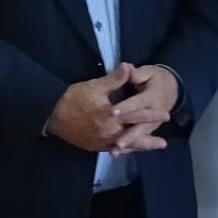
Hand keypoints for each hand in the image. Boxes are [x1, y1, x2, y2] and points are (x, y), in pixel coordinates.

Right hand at [47, 66, 169, 156]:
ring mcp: (102, 142)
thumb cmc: (73, 99)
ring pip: (126, 146)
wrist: (52, 117)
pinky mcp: (95, 146)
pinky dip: (125, 150)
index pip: (137, 115)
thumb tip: (129, 66)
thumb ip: (114, 79)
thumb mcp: (94, 86)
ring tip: (154, 147)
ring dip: (141, 146)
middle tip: (164, 142)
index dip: (152, 114)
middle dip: (150, 138)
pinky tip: (129, 150)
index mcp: (112, 116)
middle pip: (135, 135)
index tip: (165, 115)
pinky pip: (114, 149)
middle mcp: (110, 132)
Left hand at [109, 63, 178, 150]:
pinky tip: (117, 153)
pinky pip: (140, 139)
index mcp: (153, 97)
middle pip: (141, 126)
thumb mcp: (148, 72)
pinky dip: (130, 147)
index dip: (126, 107)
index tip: (112, 112)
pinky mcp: (148, 129)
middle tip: (117, 143)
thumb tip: (127, 67)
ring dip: (129, 144)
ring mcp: (152, 124)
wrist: (171, 89)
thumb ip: (137, 73)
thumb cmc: (155, 79)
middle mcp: (155, 114)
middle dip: (129, 135)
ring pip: (140, 136)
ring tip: (115, 152)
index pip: (138, 103)